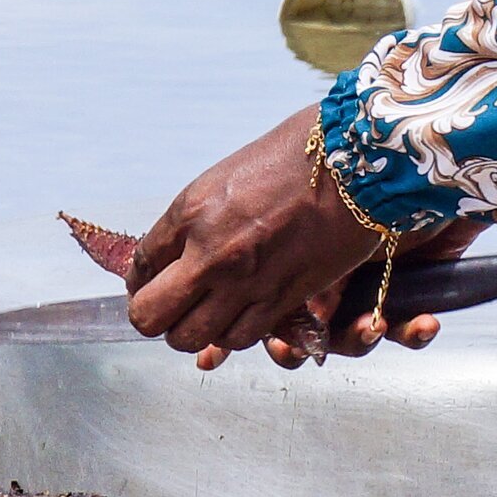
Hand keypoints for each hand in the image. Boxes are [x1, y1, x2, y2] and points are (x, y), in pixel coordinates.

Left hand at [122, 108, 470, 368]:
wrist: (356, 163)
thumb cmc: (294, 157)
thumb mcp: (225, 178)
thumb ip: (195, 218)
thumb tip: (173, 252)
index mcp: (190, 211)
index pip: (140, 266)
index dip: (141, 279)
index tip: (151, 280)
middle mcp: (210, 253)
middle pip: (150, 316)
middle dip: (151, 316)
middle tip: (166, 306)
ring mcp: (245, 282)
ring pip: (190, 338)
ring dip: (190, 331)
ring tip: (201, 315)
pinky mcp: (281, 300)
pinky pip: (237, 338)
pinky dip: (230, 334)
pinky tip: (235, 317)